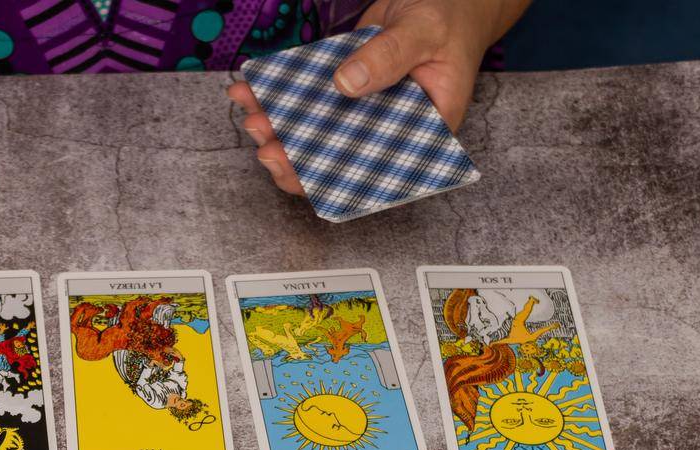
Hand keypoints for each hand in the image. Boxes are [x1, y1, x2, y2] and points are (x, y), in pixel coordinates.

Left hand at [228, 0, 526, 194]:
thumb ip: (389, 56)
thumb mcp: (424, 32)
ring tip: (252, 117)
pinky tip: (251, 91)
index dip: (335, 181)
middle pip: (337, 159)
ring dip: (279, 130)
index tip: (301, 175)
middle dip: (296, 158)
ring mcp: (360, 112)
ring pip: (315, 133)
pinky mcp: (341, 89)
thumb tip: (345, 83)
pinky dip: (278, 97)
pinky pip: (307, 100)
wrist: (443, 0)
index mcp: (419, 134)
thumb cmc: (449, 20)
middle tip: (265, 145)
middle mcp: (385, 131)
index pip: (374, 172)